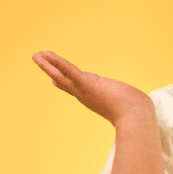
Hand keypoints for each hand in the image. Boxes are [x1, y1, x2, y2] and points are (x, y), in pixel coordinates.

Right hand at [33, 51, 153, 126]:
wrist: (136, 117)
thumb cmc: (136, 112)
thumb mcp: (126, 103)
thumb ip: (126, 101)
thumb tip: (135, 101)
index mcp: (92, 98)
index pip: (75, 88)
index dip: (63, 82)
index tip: (53, 80)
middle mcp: (85, 95)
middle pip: (63, 81)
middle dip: (49, 70)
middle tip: (37, 59)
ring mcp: (85, 90)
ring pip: (61, 75)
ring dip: (47, 64)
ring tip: (35, 55)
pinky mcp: (88, 84)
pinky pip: (70, 71)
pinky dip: (58, 63)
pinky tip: (48, 55)